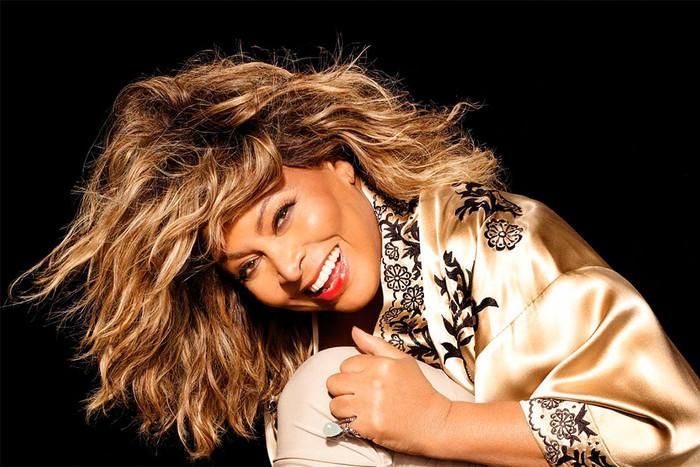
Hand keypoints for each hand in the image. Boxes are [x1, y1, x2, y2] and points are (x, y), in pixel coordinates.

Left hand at [325, 326, 451, 455]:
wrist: (434, 423)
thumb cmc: (419, 391)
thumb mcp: (403, 361)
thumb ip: (375, 345)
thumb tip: (354, 331)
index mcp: (381, 364)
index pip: (345, 364)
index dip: (352, 374)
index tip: (364, 382)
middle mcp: (373, 382)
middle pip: (334, 382)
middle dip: (343, 389)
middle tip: (358, 395)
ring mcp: (369, 405)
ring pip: (335, 403)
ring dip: (344, 407)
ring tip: (360, 409)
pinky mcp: (368, 425)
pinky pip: (342, 421)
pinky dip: (349, 423)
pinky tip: (363, 420)